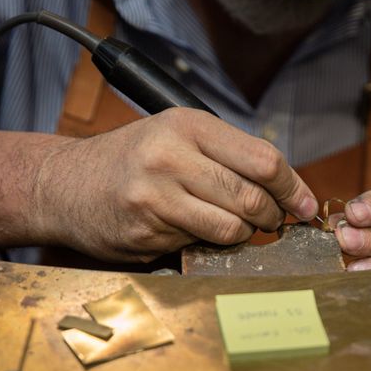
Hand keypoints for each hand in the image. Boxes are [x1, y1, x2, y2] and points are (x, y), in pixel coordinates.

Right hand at [32, 108, 317, 261]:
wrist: (64, 185)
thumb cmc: (131, 160)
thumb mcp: (176, 136)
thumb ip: (227, 155)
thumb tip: (287, 188)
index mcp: (187, 125)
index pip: (263, 159)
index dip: (294, 187)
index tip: (307, 205)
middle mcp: (171, 157)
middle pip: (251, 196)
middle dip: (272, 216)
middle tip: (272, 221)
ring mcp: (155, 196)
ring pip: (231, 228)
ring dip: (243, 235)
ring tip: (235, 228)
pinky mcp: (144, 232)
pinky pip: (199, 245)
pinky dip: (207, 244)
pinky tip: (192, 232)